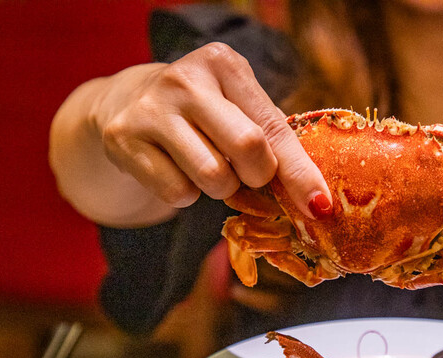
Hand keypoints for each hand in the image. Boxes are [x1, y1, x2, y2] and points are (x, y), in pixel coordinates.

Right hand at [95, 42, 330, 217]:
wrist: (129, 103)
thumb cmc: (206, 113)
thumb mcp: (242, 112)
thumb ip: (277, 146)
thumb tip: (317, 204)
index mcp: (224, 65)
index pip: (273, 129)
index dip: (299, 173)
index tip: (319, 207)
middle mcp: (185, 80)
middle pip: (248, 148)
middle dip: (256, 177)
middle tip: (245, 173)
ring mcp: (150, 109)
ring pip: (213, 177)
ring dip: (221, 188)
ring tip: (207, 165)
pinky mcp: (123, 139)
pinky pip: (178, 193)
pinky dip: (186, 194)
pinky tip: (175, 168)